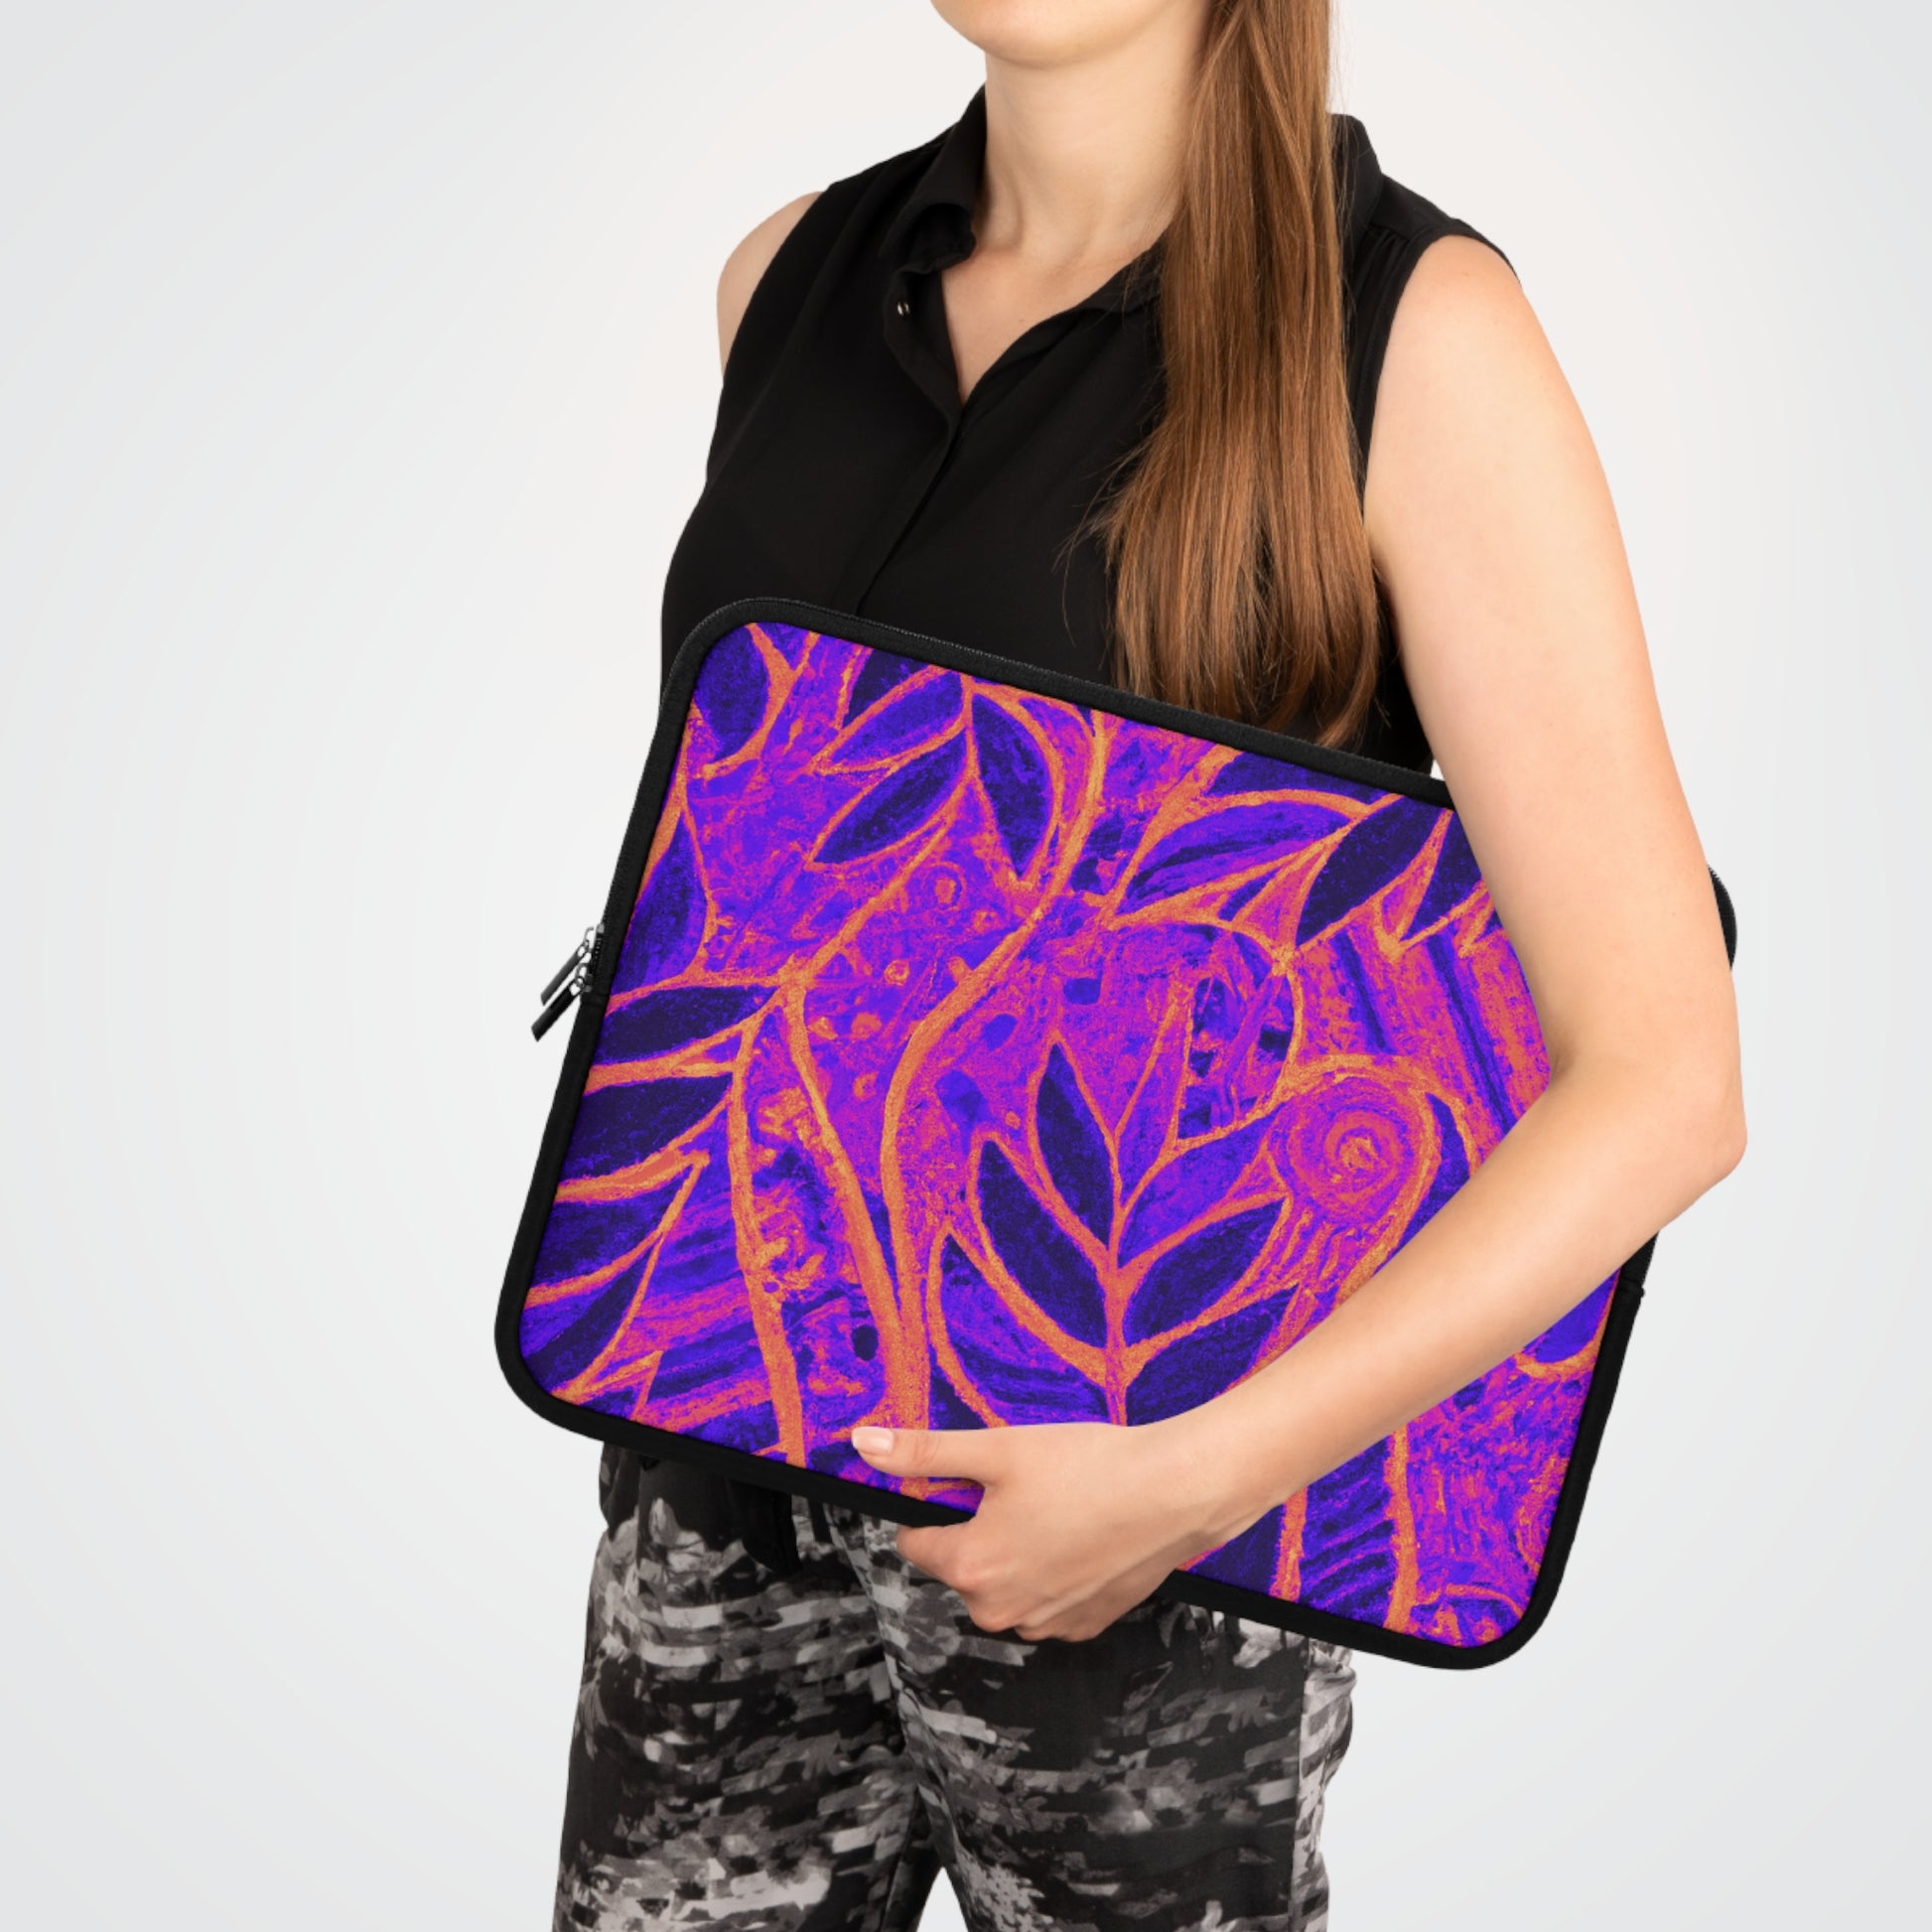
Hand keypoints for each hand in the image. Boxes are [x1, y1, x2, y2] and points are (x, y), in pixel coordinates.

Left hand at [849, 1417, 1251, 1642]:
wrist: (1176, 1492)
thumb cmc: (1090, 1467)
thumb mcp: (998, 1448)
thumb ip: (925, 1452)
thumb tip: (864, 1446)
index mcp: (971, 1568)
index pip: (914, 1542)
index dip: (936, 1505)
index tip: (974, 1481)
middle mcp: (1001, 1611)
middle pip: (962, 1566)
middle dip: (979, 1530)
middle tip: (1024, 1489)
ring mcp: (1045, 1625)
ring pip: (1005, 1585)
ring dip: (1017, 1554)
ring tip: (1059, 1508)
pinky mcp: (1084, 1626)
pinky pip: (1046, 1601)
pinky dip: (1054, 1572)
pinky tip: (1082, 1535)